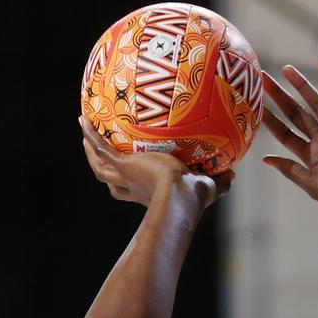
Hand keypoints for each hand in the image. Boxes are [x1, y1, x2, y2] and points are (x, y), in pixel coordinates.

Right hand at [79, 115, 233, 208]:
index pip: (135, 192)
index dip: (130, 187)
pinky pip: (101, 147)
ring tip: (84, 136)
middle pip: (111, 182)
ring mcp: (126, 176)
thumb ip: (221, 180)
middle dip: (105, 171)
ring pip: (100, 166)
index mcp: (150, 193)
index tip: (132, 178)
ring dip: (91, 152)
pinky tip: (82, 119)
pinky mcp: (123, 165)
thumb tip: (235, 174)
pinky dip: (90, 134)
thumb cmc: (195, 198)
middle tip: (99, 157)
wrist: (180, 198)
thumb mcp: (210, 185)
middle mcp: (134, 187)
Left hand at [262, 60, 317, 223]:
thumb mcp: (314, 185)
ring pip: (316, 101)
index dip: (270, 119)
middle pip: (295, 113)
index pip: (285, 133)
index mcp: (310, 156)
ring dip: (301, 85)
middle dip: (279, 96)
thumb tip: (265, 159)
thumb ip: (291, 170)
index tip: (253, 104)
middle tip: (261, 79)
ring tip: (285, 69)